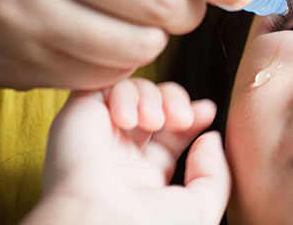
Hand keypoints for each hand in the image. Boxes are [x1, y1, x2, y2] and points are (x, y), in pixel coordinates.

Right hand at [22, 78, 229, 224]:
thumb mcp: (199, 207)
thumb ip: (214, 173)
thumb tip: (210, 137)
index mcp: (143, 179)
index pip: (170, 133)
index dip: (190, 115)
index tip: (206, 112)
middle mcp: (119, 156)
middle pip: (154, 105)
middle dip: (176, 100)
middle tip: (183, 118)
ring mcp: (98, 136)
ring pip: (134, 91)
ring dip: (154, 96)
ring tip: (155, 120)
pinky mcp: (79, 116)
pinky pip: (106, 84)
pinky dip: (126, 92)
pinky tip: (128, 118)